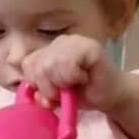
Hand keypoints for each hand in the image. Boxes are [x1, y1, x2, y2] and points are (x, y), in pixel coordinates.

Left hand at [22, 34, 138, 138]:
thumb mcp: (55, 97)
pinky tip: (85, 78)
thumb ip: (41, 93)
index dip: (37, 84)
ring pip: (50, 65)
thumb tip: (36, 96)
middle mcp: (60, 42)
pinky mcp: (88, 46)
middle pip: (38, 67)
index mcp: (48, 51)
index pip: (27, 65)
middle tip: (67, 91)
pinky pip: (67, 64)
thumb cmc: (83, 94)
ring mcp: (74, 41)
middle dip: (50, 88)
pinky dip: (73, 77)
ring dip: (62, 84)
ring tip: (76, 84)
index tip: (54, 93)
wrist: (111, 96)